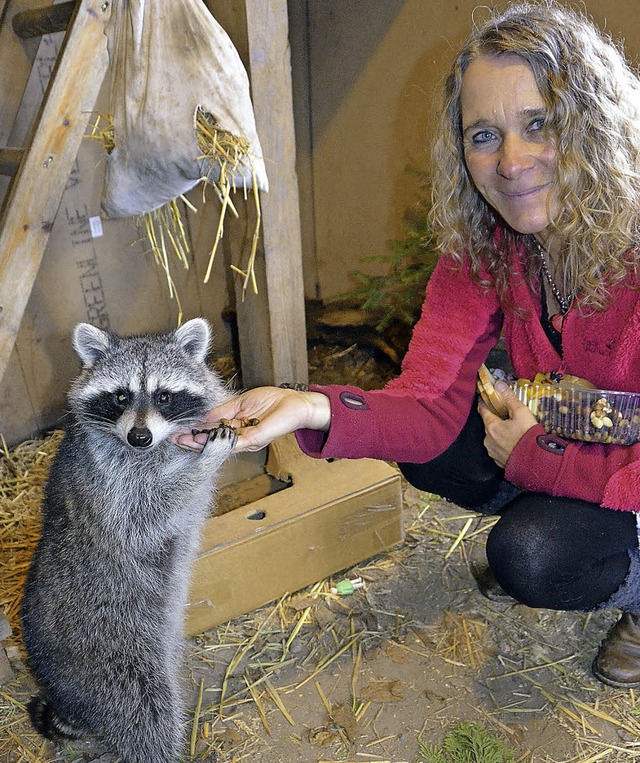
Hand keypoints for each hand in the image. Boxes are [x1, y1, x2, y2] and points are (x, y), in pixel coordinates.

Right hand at [173, 386, 330, 452]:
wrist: (295, 404)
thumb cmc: (273, 401)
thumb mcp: (241, 403)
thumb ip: (222, 411)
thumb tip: (203, 416)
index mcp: (235, 428)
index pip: (210, 433)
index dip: (193, 432)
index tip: (176, 430)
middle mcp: (239, 438)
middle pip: (211, 442)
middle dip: (191, 440)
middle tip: (173, 438)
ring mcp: (246, 440)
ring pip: (218, 445)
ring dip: (199, 443)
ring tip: (182, 439)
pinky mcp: (255, 438)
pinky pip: (233, 442)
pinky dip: (218, 440)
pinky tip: (203, 438)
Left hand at [477, 380, 536, 467]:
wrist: (537, 462)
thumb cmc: (528, 436)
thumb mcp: (521, 412)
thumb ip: (509, 397)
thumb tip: (498, 384)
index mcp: (491, 427)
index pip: (483, 411)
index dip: (484, 403)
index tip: (484, 398)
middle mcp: (488, 440)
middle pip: (488, 425)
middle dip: (495, 419)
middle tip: (504, 414)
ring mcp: (492, 452)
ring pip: (493, 438)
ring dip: (499, 433)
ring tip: (512, 430)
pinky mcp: (499, 462)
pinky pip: (499, 449)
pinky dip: (504, 444)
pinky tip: (513, 443)